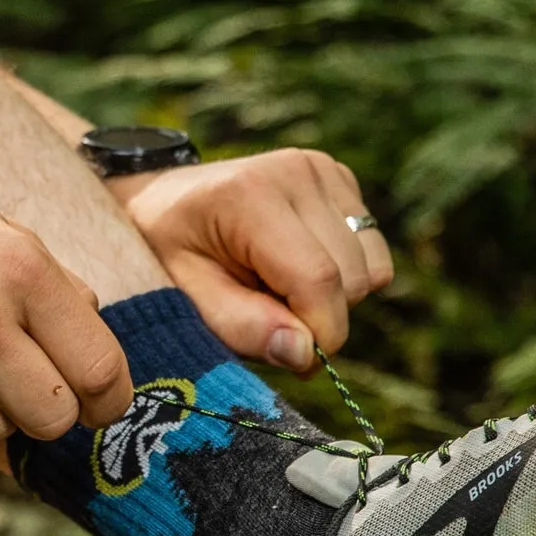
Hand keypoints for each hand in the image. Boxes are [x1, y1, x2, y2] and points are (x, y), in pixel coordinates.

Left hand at [109, 148, 392, 373]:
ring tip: (278, 289)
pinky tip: (296, 267)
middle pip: (351, 279)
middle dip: (319, 319)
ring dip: (333, 298)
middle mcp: (298, 172)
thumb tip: (305, 353)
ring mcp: (324, 171)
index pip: (318, 279)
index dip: (319, 335)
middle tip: (268, 317)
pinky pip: (371, 252)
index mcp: (251, 195)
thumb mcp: (187, 297)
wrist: (164, 199)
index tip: (298, 364)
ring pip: (370, 270)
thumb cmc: (170, 252)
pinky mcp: (340, 180)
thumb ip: (243, 327)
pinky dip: (343, 274)